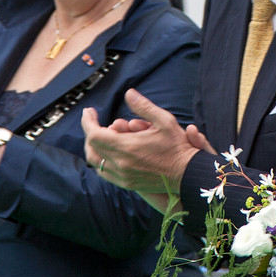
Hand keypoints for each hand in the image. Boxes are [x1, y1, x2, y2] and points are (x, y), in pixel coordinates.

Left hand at [81, 89, 198, 195]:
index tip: (89, 111)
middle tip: (94, 122)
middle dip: (89, 132)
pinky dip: (102, 161)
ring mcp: (123, 176)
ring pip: (96, 162)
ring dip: (94, 147)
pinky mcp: (127, 183)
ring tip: (101, 135)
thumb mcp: (164, 120)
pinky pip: (105, 173)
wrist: (187, 174)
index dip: (88, 121)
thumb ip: (143, 106)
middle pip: (91, 148)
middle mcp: (121, 164)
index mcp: (127, 147)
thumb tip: (128, 93)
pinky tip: (109, 151)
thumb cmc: (177, 146)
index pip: (94, 134)